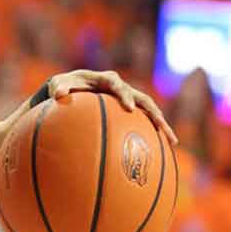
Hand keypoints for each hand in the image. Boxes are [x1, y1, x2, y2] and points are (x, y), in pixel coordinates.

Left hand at [48, 69, 176, 144]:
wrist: (73, 88)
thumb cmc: (64, 86)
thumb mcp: (58, 85)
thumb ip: (58, 87)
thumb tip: (58, 95)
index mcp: (105, 79)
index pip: (117, 84)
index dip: (125, 95)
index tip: (129, 108)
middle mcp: (121, 88)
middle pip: (143, 98)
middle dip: (153, 112)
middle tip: (161, 125)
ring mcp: (128, 99)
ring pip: (149, 111)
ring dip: (161, 124)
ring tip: (172, 141)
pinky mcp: (130, 111)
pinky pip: (143, 122)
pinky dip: (152, 134)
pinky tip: (161, 152)